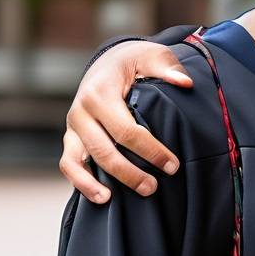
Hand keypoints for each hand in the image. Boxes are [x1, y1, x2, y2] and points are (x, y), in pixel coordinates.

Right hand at [60, 41, 192, 202]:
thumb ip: (168, 68)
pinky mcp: (71, 137)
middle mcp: (81, 111)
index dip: (150, 150)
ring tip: (115, 200)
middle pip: (103, 150)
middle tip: (154, 187)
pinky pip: (68, 164)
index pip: (126, 130)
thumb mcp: (151, 56)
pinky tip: (101, 197)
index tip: (172, 165)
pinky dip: (80, 182)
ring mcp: (73, 126)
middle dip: (129, 172)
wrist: (108, 61)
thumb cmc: (134, 62)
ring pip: (78, 161)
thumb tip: (185, 83)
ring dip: (97, 184)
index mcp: (100, 93)